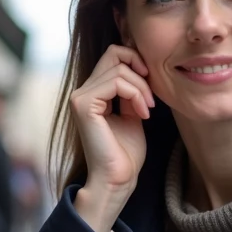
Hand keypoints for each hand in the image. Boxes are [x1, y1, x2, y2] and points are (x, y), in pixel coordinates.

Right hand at [69, 45, 153, 231]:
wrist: (117, 179)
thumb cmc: (126, 152)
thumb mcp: (132, 112)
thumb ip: (131, 90)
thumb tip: (140, 66)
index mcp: (92, 92)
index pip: (113, 55)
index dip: (135, 62)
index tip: (150, 85)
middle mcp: (81, 91)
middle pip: (114, 53)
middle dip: (140, 70)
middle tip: (151, 97)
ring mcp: (80, 97)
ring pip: (119, 69)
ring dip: (141, 87)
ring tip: (148, 109)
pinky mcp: (83, 105)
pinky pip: (116, 83)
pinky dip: (135, 94)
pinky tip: (143, 113)